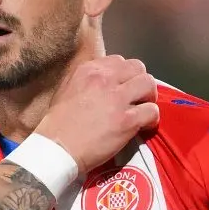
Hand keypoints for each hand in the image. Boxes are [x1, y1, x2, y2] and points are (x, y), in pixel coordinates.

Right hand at [36, 55, 158, 173]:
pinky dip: (152, 118)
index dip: (124, 74)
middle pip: (138, 68)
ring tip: (143, 108)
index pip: (118, 60)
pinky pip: (152, 111)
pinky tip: (144, 125)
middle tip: (137, 96)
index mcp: (88, 70)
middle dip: (140, 81)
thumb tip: (101, 81)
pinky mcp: (127, 120)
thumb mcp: (66, 90)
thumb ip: (85, 80)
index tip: (122, 87)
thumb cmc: (57, 124)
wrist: (57, 148)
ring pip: (148, 85)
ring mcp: (117, 99)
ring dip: (149, 97)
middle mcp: (104, 79)